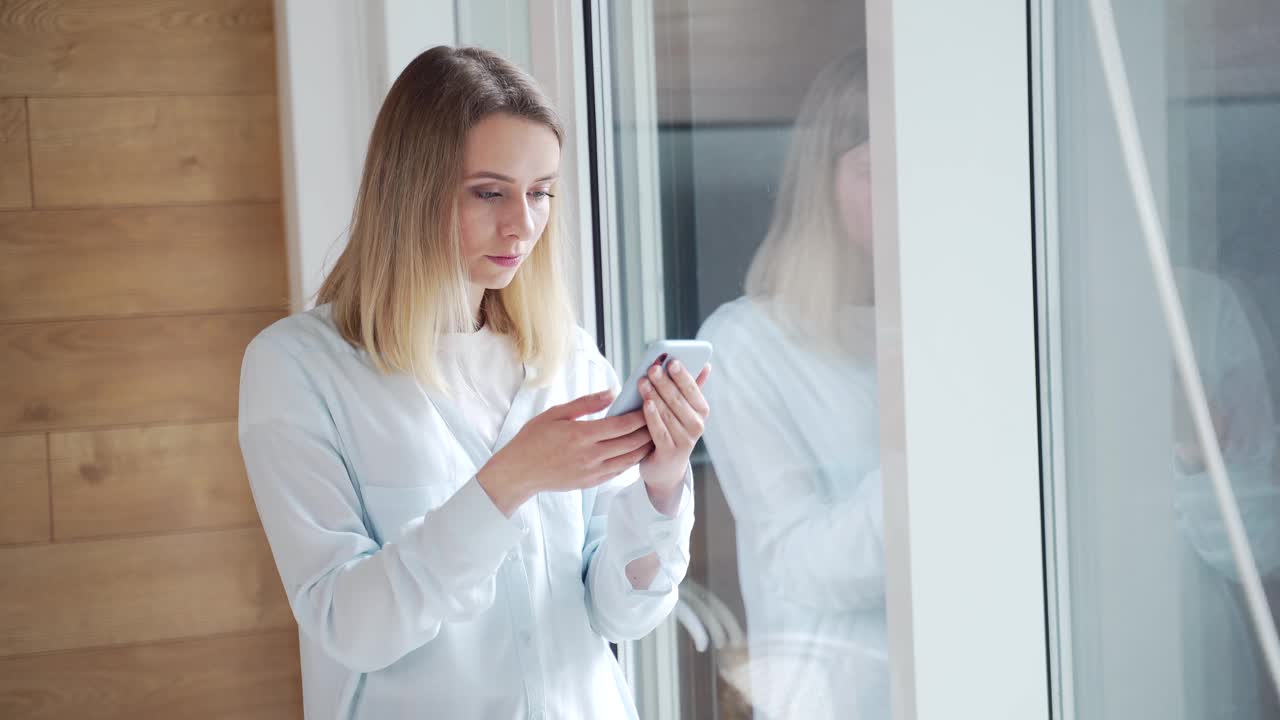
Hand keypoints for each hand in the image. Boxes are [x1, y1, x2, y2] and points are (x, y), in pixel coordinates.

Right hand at [477, 390, 653, 515]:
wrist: (519, 472)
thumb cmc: (533, 439)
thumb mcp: (556, 413)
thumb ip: (586, 403)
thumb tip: (612, 393)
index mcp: (582, 435)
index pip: (622, 425)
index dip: (640, 415)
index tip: (650, 403)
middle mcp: (590, 455)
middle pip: (631, 442)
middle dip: (648, 429)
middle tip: (659, 418)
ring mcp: (592, 471)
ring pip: (629, 459)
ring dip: (644, 447)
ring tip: (654, 434)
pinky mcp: (591, 483)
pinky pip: (619, 471)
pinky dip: (632, 460)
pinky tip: (637, 451)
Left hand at [638, 359, 711, 512]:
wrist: (665, 467)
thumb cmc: (672, 429)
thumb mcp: (683, 409)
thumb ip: (691, 387)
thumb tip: (706, 364)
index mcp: (701, 410)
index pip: (693, 389)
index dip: (682, 375)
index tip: (671, 361)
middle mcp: (697, 425)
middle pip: (678, 400)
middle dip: (664, 383)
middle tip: (652, 368)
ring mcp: (685, 440)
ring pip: (668, 414)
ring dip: (655, 396)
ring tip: (642, 382)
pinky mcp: (670, 452)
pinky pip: (660, 431)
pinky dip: (652, 416)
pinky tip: (645, 404)